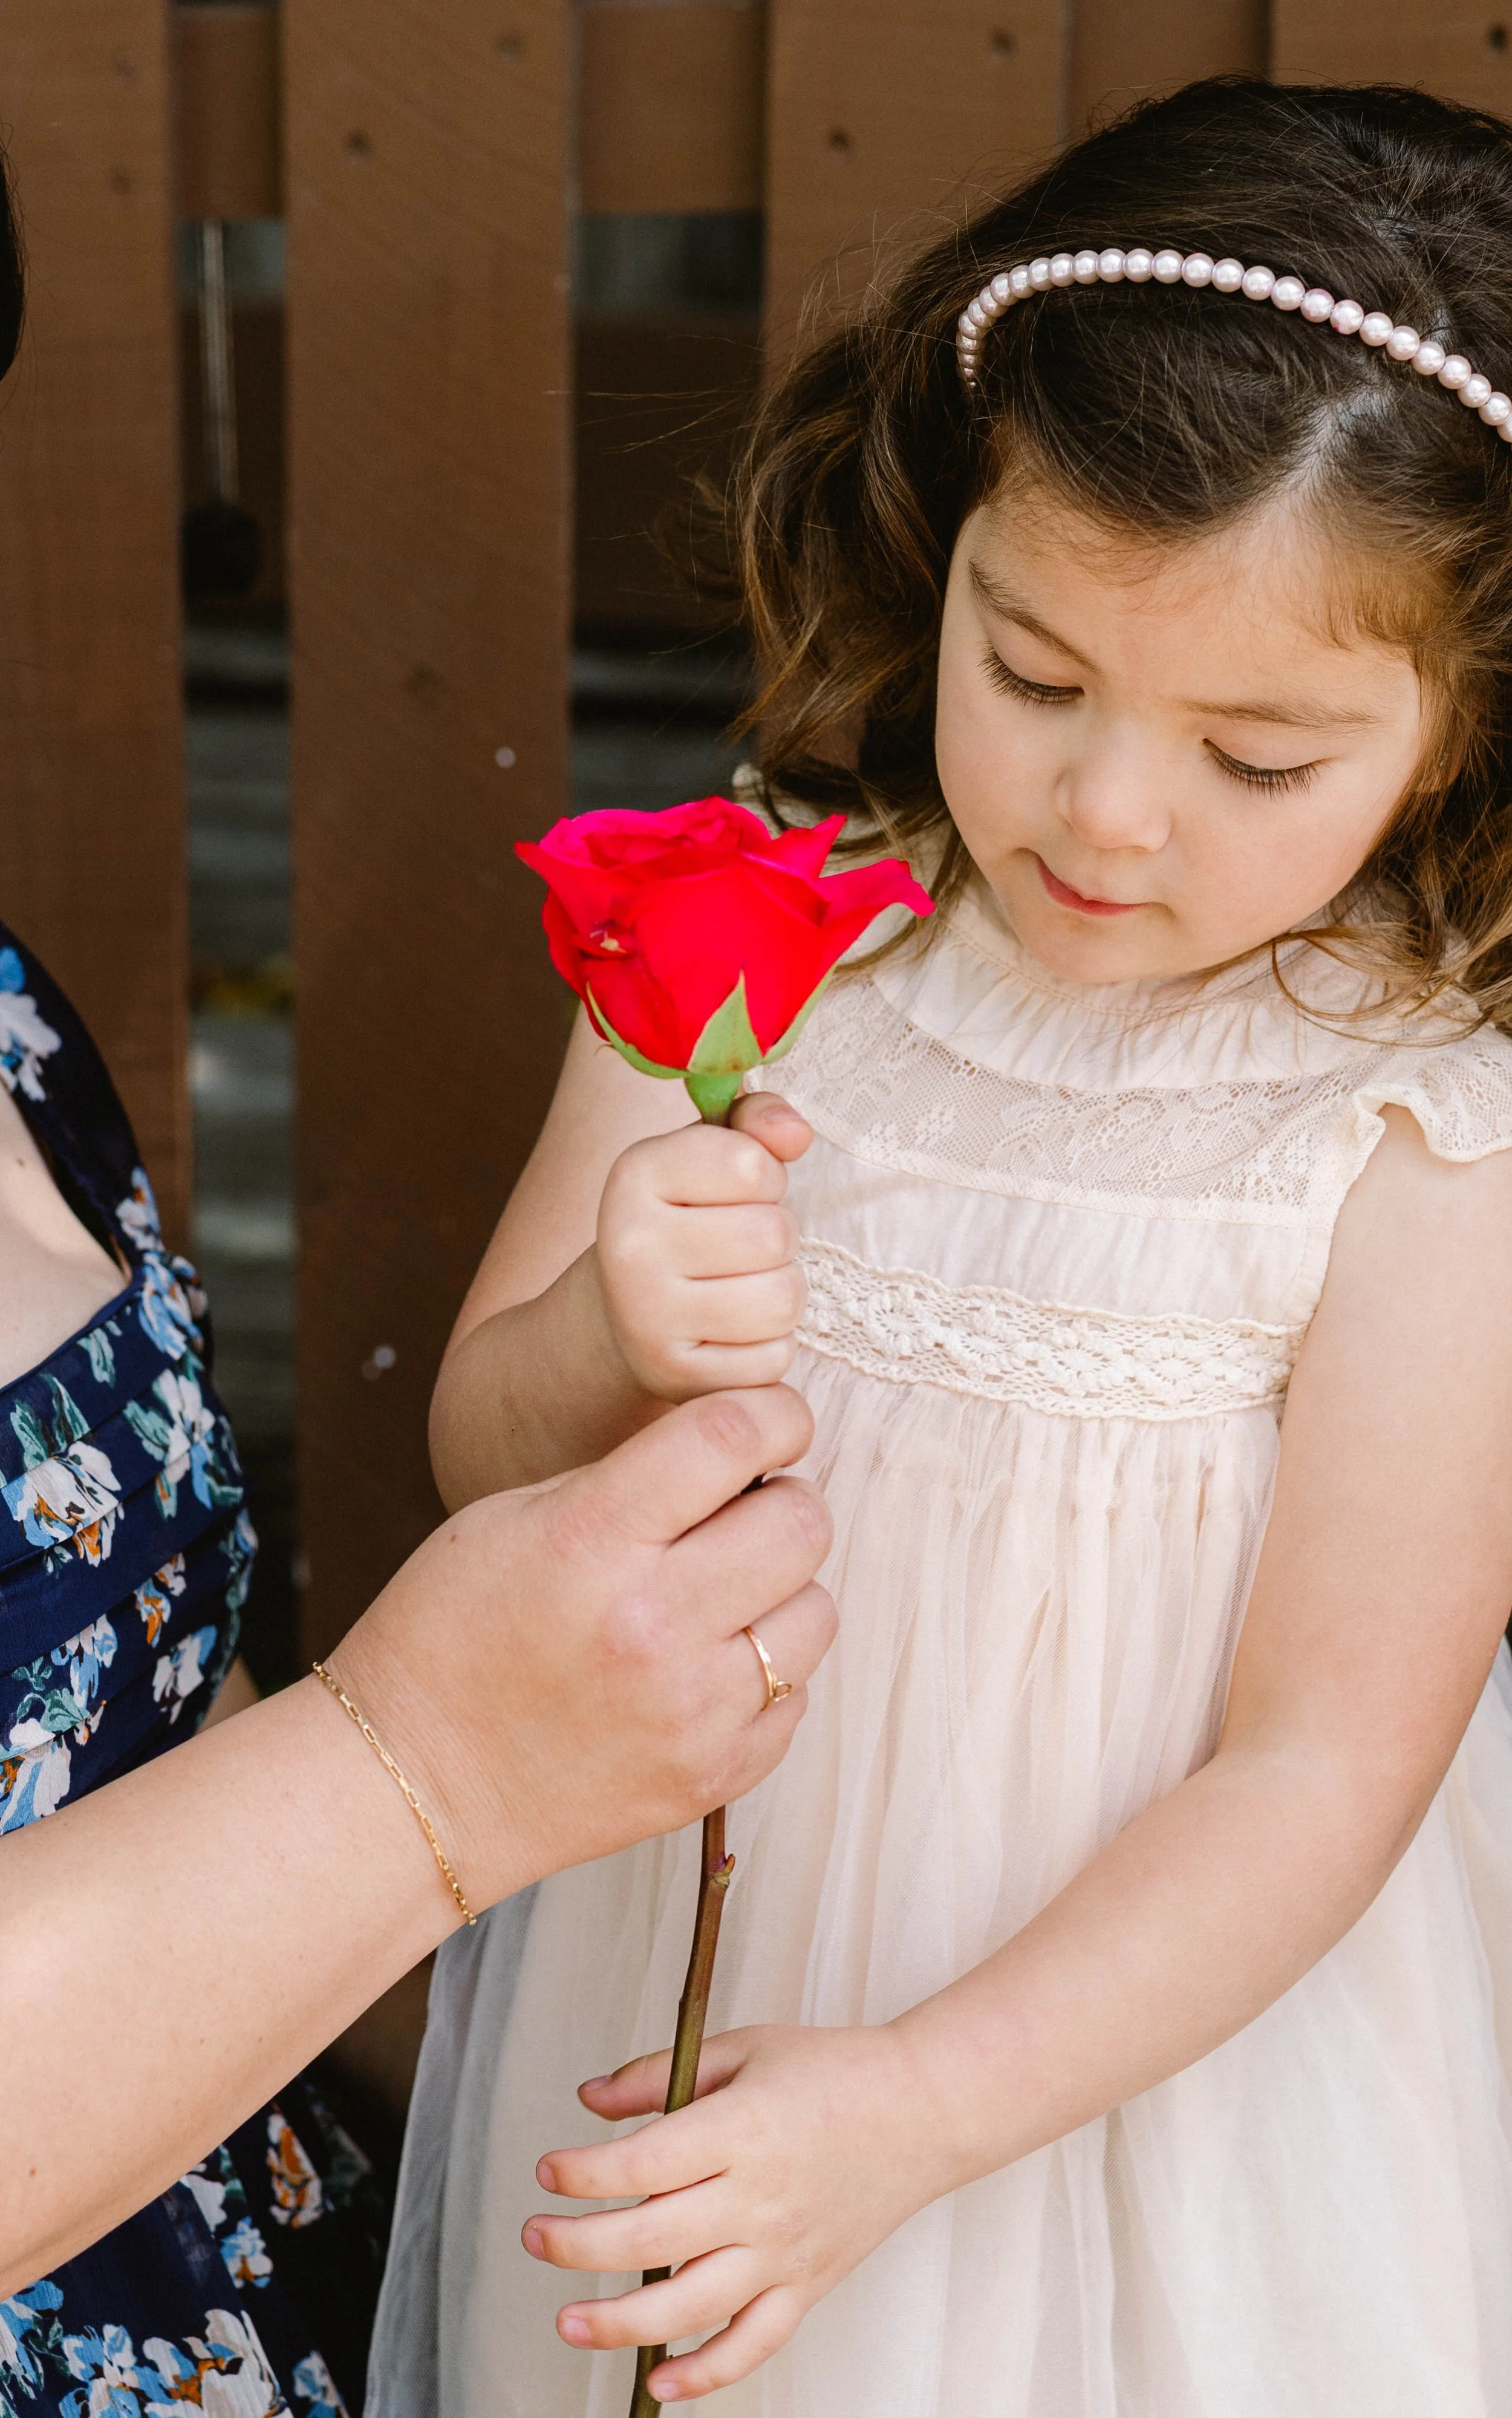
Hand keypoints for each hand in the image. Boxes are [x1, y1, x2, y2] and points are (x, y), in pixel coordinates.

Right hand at [328, 1386, 835, 1909]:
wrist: (411, 1787)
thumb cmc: (449, 1635)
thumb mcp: (512, 1517)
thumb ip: (628, 1480)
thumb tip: (738, 1449)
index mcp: (590, 1541)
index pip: (733, 1437)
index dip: (774, 1414)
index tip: (771, 1422)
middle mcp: (651, 1626)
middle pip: (800, 1523)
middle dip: (782, 1501)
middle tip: (740, 1513)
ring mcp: (689, 1712)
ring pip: (816, 1611)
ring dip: (781, 1591)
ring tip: (722, 1596)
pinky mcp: (711, 1778)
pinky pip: (796, 1696)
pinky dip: (765, 1673)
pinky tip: (704, 1667)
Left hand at [523, 2024, 948, 2400]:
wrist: (923, 2108)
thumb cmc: (832, 2070)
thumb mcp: (743, 2048)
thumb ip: (659, 2075)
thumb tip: (589, 2100)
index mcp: (741, 2130)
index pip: (642, 2166)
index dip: (583, 2174)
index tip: (547, 2171)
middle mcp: (759, 2198)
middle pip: (651, 2242)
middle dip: (578, 2246)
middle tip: (534, 2238)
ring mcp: (785, 2250)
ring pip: (691, 2306)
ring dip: (621, 2324)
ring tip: (568, 2322)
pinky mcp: (809, 2285)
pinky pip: (754, 2344)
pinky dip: (707, 2373)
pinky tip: (661, 2382)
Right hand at [595, 1093, 813, 1401]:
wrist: (623, 1315)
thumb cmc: (688, 1220)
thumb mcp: (710, 1155)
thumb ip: (756, 1123)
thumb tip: (796, 1132)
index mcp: (636, 1174)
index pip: (752, 1164)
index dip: (766, 1178)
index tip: (738, 1190)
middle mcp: (630, 1246)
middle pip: (772, 1235)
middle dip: (778, 1240)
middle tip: (744, 1248)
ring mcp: (647, 1318)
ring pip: (781, 1300)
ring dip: (781, 1293)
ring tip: (745, 1287)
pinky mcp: (676, 1377)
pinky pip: (773, 1359)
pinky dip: (769, 1348)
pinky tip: (734, 1334)